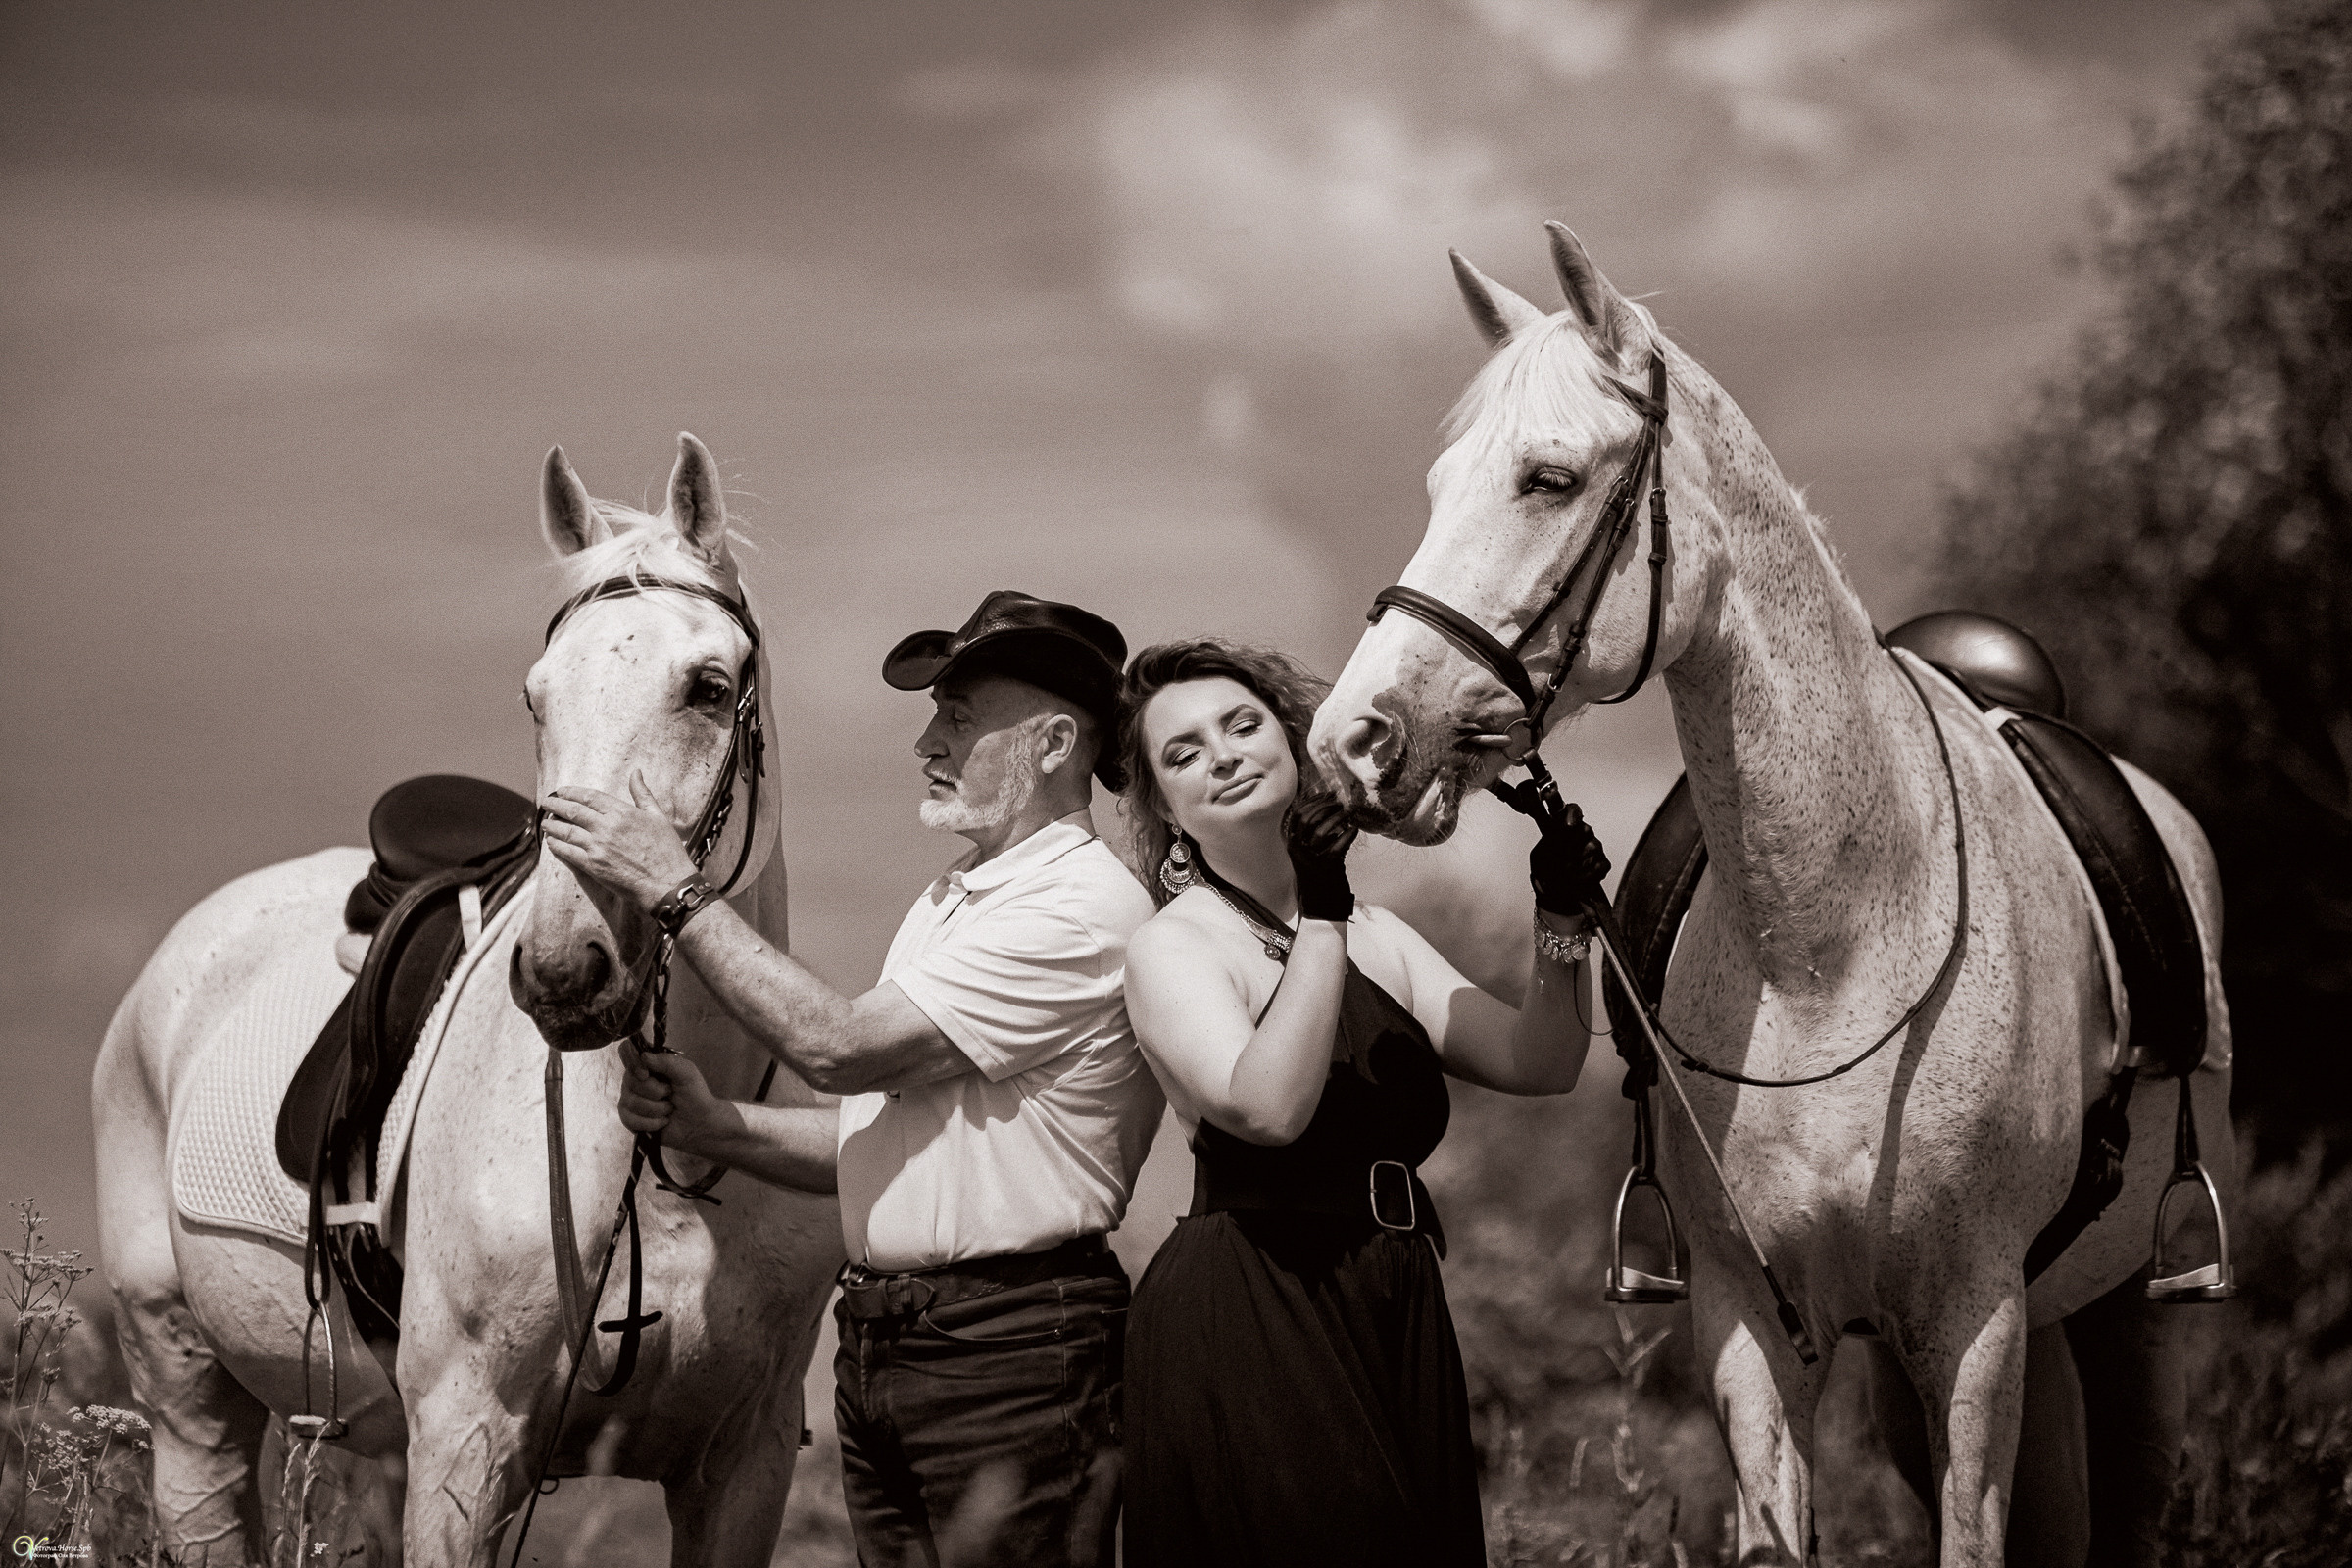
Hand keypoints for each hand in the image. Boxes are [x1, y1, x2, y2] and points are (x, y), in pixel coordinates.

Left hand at [541, 774, 698, 910]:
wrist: (667, 882)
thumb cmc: (666, 850)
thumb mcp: (657, 816)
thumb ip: (642, 793)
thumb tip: (636, 772)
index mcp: (622, 812)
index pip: (589, 797)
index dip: (571, 792)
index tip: (560, 791)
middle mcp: (606, 827)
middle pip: (573, 812)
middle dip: (555, 805)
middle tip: (545, 803)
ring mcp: (597, 847)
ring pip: (566, 831)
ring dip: (552, 826)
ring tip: (545, 822)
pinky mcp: (593, 865)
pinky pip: (568, 852)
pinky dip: (556, 846)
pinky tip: (551, 842)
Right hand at [618, 1039, 734, 1151]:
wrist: (699, 1123)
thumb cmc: (694, 1095)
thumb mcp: (687, 1073)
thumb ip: (667, 1061)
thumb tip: (644, 1057)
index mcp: (649, 1064)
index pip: (627, 1053)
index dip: (633, 1064)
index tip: (646, 1074)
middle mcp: (636, 1080)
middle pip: (630, 1082)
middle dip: (655, 1091)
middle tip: (670, 1093)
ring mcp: (631, 1100)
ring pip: (631, 1103)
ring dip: (656, 1109)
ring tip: (669, 1108)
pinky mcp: (630, 1119)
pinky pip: (630, 1120)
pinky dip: (651, 1123)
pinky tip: (662, 1121)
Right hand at [1286, 792, 1356, 923]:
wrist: (1321, 906)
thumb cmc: (1318, 875)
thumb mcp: (1309, 852)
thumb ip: (1315, 832)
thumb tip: (1329, 809)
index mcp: (1291, 843)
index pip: (1297, 814)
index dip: (1313, 800)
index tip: (1328, 793)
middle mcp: (1297, 850)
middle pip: (1308, 818)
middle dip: (1325, 806)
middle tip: (1339, 803)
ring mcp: (1310, 858)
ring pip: (1321, 830)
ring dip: (1337, 818)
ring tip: (1347, 814)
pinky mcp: (1326, 867)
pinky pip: (1338, 844)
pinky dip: (1348, 834)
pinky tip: (1355, 830)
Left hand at [1529, 799, 1609, 917]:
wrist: (1553, 896)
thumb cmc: (1546, 873)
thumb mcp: (1539, 856)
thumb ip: (1549, 844)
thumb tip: (1561, 839)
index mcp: (1563, 828)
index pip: (1572, 811)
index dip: (1572, 814)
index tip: (1568, 825)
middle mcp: (1581, 835)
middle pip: (1585, 829)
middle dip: (1571, 845)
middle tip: (1560, 860)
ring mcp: (1594, 848)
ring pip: (1593, 847)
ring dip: (1576, 863)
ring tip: (1565, 873)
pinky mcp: (1603, 864)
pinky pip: (1599, 865)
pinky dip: (1586, 875)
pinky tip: (1577, 879)